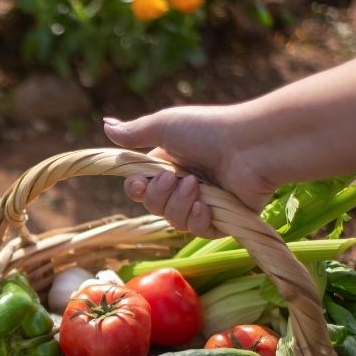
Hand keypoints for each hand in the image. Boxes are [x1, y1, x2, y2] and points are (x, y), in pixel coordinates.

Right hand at [103, 105, 277, 236]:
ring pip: (173, 221)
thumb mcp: (165, 126)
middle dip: (159, 196)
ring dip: (179, 205)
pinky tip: (205, 207)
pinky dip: (198, 220)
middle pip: (153, 207)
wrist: (251, 146)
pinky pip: (198, 231)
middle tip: (174, 179)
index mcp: (170, 165)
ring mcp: (204, 203)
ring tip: (196, 186)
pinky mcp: (223, 219)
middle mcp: (185, 184)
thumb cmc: (209, 130)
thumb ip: (134, 132)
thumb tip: (105, 124)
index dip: (136, 189)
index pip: (141, 187)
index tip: (138, 183)